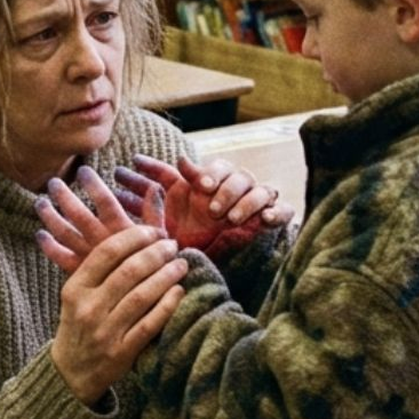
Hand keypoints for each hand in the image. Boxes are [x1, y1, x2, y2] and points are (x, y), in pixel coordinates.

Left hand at [35, 164, 164, 274]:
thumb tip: (155, 187)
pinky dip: (49, 247)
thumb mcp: (160, 239)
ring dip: (51, 216)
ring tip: (40, 202)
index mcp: (122, 230)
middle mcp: (102, 242)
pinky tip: (40, 235)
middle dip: (65, 196)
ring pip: (65, 233)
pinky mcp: (80, 274)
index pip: (105, 201)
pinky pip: (60, 259)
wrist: (144, 306)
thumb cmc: (157, 268)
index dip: (94, 185)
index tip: (83, 170)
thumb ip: (155, 213)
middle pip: (79, 214)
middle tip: (53, 182)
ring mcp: (89, 258)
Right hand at [37, 177, 186, 403]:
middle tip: (172, 245)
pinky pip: (150, 324)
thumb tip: (135, 234)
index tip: (155, 230)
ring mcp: (105, 332)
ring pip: (142, 296)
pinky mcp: (121, 353)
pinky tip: (179, 291)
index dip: (135, 237)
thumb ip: (99, 266)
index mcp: (75, 288)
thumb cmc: (78, 323)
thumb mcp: (77, 292)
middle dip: (156, 253)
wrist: (71, 372)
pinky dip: (167, 305)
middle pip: (129, 271)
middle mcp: (88, 308)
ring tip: (181, 264)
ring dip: (167, 275)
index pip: (107, 252)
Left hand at [114, 154, 292, 257]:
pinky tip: (266, 220)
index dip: (203, 173)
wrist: (224, 259)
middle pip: (234, 173)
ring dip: (244, 201)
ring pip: (258, 188)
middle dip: (223, 185)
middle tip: (209, 202)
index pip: (208, 169)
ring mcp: (254, 200)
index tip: (199, 184)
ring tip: (231, 218)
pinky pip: (283, 209)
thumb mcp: (169, 214)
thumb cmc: (194, 233)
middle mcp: (233, 186)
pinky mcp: (271, 217)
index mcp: (210, 182)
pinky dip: (277, 212)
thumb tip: (136, 159)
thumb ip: (155, 188)